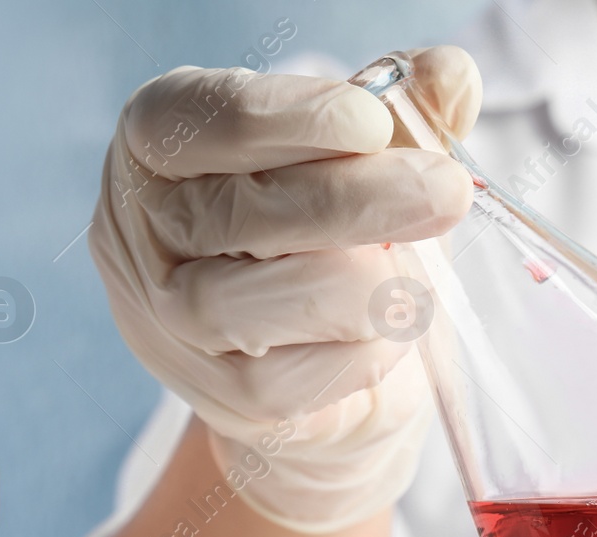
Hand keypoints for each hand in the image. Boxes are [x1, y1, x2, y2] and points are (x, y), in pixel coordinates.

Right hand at [88, 48, 480, 531]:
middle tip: (445, 193)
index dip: (294, 120)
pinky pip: (284, 383)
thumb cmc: (339, 233)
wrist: (333, 362)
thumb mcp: (372, 155)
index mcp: (160, 143)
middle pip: (239, 214)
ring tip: (413, 280)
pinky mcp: (217, 401)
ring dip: (359, 288)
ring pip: (249, 305)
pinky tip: (389, 334)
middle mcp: (143, 233)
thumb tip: (454, 75)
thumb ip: (407, 112)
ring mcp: (168, 325)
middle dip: (357, 201)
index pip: (205, 120)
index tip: (376, 122)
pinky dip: (357, 356)